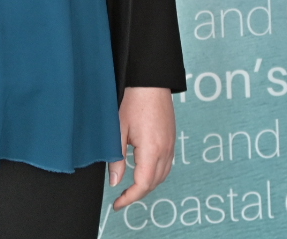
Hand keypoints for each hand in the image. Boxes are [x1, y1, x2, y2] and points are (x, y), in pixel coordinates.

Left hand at [110, 86, 174, 207]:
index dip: (129, 198)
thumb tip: (115, 181)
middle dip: (138, 194)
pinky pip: (167, 164)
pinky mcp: (172, 139)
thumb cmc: (134, 100)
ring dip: (148, 185)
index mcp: (152, 150)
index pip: (143, 185)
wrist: (151, 81)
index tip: (117, 204)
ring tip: (131, 188)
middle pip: (154, 183)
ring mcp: (171, 144)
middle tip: (121, 198)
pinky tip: (144, 171)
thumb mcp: (118, 130)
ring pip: (163, 175)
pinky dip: (156, 174)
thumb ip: (117, 158)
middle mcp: (165, 150)